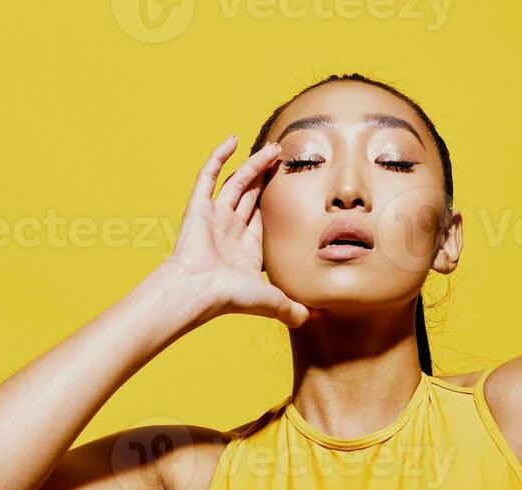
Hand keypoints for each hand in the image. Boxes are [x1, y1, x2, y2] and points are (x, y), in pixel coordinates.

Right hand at [163, 134, 312, 328]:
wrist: (198, 290)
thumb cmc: (230, 297)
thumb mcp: (273, 302)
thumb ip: (295, 309)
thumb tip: (323, 317)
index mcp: (246, 249)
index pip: (264, 218)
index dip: (278, 203)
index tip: (294, 187)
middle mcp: (229, 230)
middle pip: (252, 196)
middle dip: (267, 177)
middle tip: (284, 159)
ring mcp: (213, 216)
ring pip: (237, 182)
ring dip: (254, 165)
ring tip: (274, 148)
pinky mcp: (198, 206)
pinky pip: (208, 175)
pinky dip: (219, 156)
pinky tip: (233, 140)